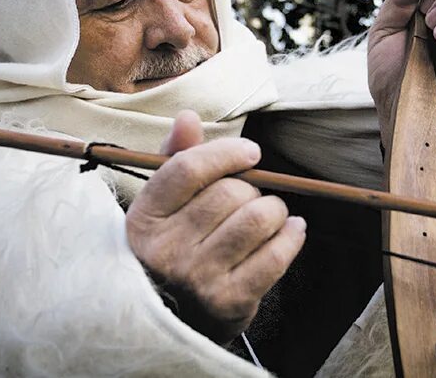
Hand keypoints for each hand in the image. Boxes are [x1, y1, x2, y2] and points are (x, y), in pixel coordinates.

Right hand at [125, 110, 306, 343]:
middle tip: (250, 197)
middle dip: (251, 188)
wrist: (169, 320)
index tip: (250, 153)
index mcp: (143, 219)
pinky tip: (291, 230)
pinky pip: (275, 255)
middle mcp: (165, 250)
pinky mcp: (228, 302)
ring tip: (270, 213)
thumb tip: (187, 116)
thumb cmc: (170, 249)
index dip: (226, 153)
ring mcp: (196, 278)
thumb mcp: (161, 206)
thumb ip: (176, 159)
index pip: (188, 168)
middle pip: (229, 193)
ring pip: (257, 219)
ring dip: (273, 209)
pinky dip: (291, 236)